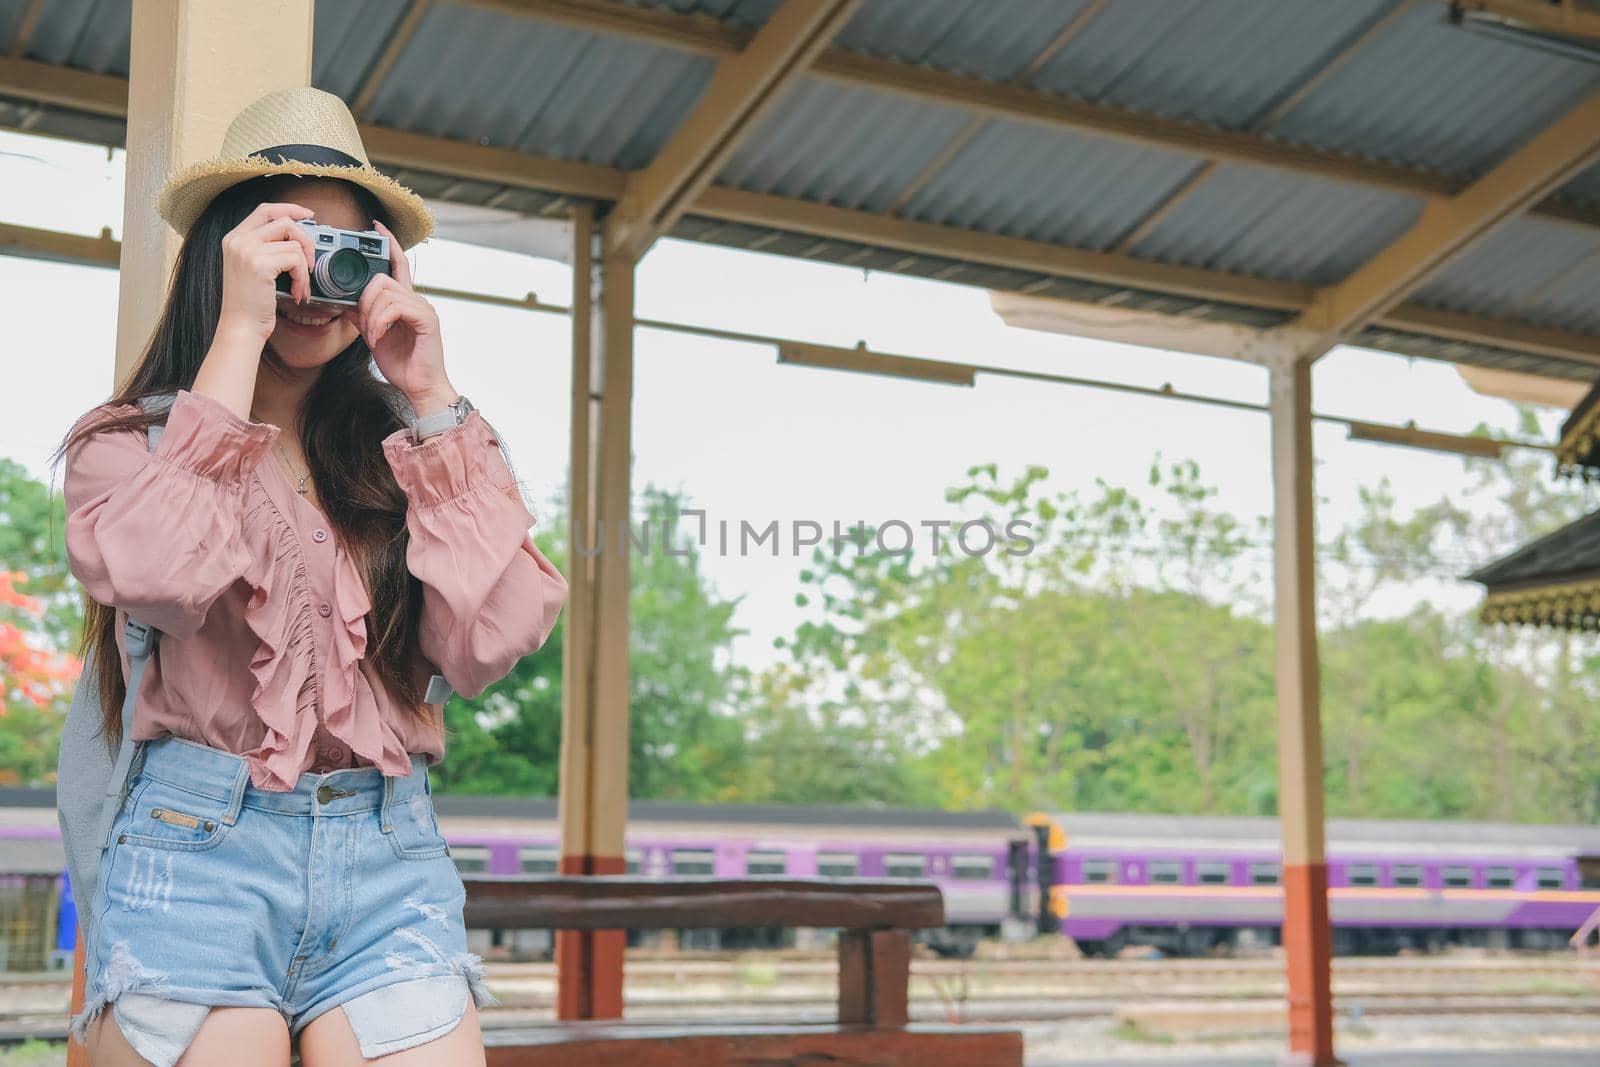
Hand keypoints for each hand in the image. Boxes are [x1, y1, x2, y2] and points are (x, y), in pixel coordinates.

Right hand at [216, 202, 317, 343]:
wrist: (241, 327)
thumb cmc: (251, 304)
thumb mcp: (254, 269)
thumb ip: (268, 249)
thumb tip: (298, 238)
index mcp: (234, 238)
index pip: (265, 210)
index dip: (290, 209)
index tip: (309, 216)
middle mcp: (237, 240)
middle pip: (284, 221)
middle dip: (305, 240)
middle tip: (310, 263)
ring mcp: (246, 250)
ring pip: (294, 242)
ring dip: (305, 267)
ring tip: (300, 286)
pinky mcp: (258, 264)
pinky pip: (296, 260)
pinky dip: (303, 278)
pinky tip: (296, 293)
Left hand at [345, 220, 456, 412]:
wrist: (420, 388)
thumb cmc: (402, 365)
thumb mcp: (374, 336)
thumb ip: (363, 315)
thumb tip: (346, 301)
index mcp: (406, 301)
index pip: (397, 264)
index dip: (388, 244)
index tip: (375, 227)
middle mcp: (417, 300)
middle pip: (383, 279)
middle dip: (364, 300)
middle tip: (364, 325)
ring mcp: (423, 308)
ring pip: (385, 293)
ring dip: (371, 315)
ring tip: (372, 335)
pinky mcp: (426, 319)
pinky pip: (394, 307)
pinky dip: (380, 321)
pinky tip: (379, 336)